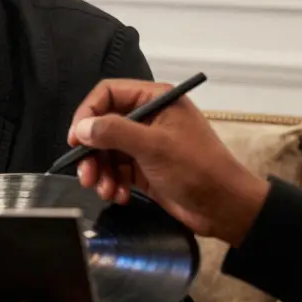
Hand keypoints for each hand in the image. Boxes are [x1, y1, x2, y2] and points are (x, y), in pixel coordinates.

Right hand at [68, 78, 269, 246]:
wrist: (225, 208)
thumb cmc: (197, 169)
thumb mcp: (154, 147)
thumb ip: (115, 132)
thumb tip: (82, 128)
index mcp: (156, 100)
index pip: (109, 93)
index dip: (88, 113)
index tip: (75, 139)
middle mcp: (148, 117)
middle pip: (103, 125)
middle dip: (92, 152)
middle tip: (85, 175)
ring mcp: (146, 144)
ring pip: (106, 151)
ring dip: (100, 172)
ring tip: (104, 191)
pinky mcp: (145, 168)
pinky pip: (116, 170)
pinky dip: (112, 183)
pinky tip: (120, 197)